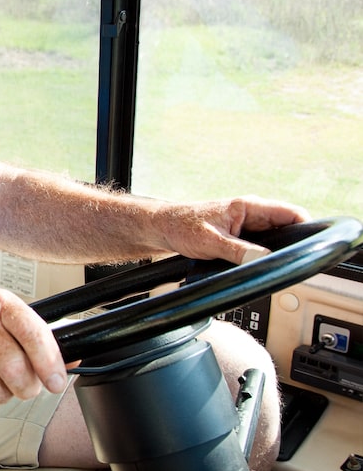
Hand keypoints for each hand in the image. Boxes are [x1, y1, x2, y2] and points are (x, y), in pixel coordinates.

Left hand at [154, 196, 310, 265]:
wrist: (163, 228)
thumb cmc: (181, 227)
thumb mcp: (210, 242)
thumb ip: (237, 251)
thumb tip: (263, 259)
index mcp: (249, 206)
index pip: (291, 213)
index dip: (305, 228)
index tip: (307, 247)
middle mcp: (252, 214)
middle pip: (286, 228)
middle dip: (290, 245)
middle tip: (287, 262)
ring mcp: (247, 225)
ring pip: (274, 239)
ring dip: (275, 251)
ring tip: (270, 264)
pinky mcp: (241, 236)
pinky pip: (261, 245)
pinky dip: (262, 255)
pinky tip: (258, 264)